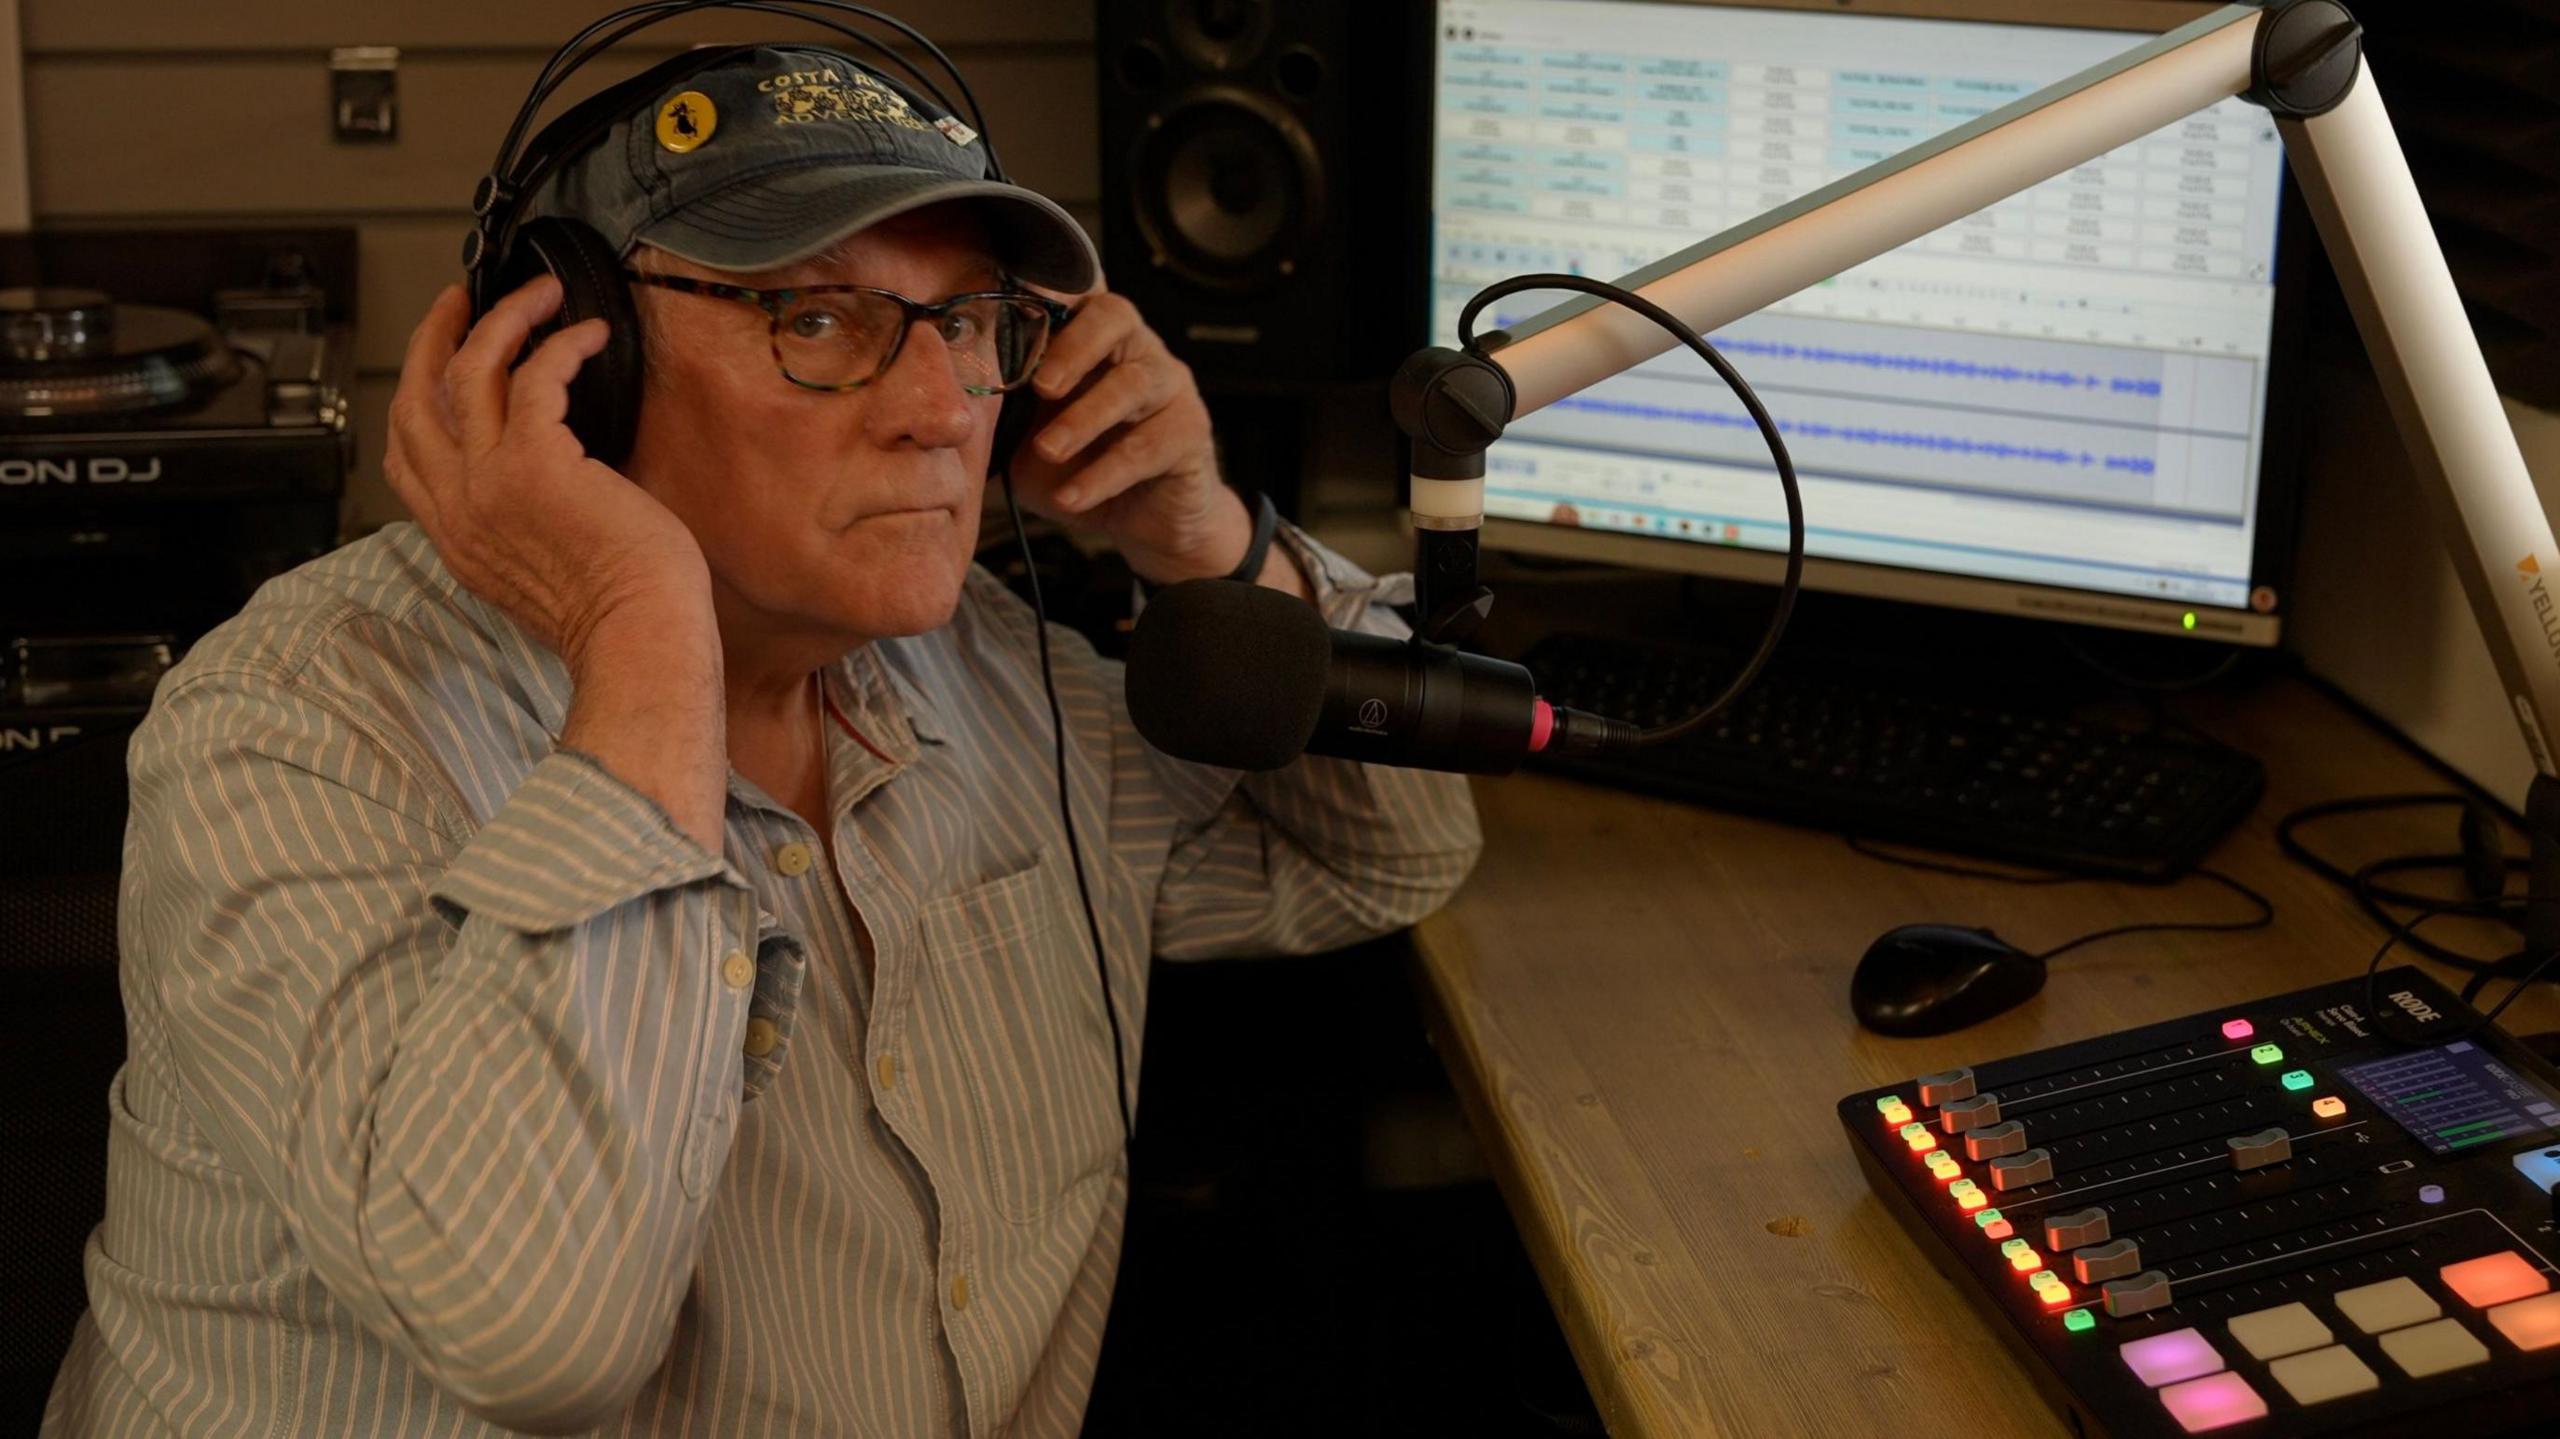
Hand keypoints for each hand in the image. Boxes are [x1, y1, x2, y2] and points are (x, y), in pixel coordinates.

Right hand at [385, 277, 714, 672]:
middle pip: (416, 400)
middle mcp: (459, 507)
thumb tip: (546, 485)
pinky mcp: (536, 463)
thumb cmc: (618, 616)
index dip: (418, 396)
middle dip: (433, 339)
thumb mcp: (537, 576)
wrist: (638, 640)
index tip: (440, 361)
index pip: (407, 455)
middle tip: (461, 299)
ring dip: (503, 319)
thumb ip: (518, 529)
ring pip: (470, 372)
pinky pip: (537, 375)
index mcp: (457, 539)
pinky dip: (562, 344)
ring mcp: (489, 483)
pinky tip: (592, 335)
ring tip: (539, 291)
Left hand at [1004, 289, 1257, 585]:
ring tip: (1048, 451)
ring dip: (1084, 419)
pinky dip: (1103, 474)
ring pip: (1132, 384)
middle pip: (1115, 316)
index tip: (1013, 307)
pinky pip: (1147, 446)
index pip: (1077, 292)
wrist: (1141, 521)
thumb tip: (942, 403)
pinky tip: (1071, 497)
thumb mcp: (1026, 439)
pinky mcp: (1189, 431)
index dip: (1052, 287)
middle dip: (1073, 348)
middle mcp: (1135, 349)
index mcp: (1090, 338)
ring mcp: (1168, 387)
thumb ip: (997, 414)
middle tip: (1040, 387)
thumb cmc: (1078, 467)